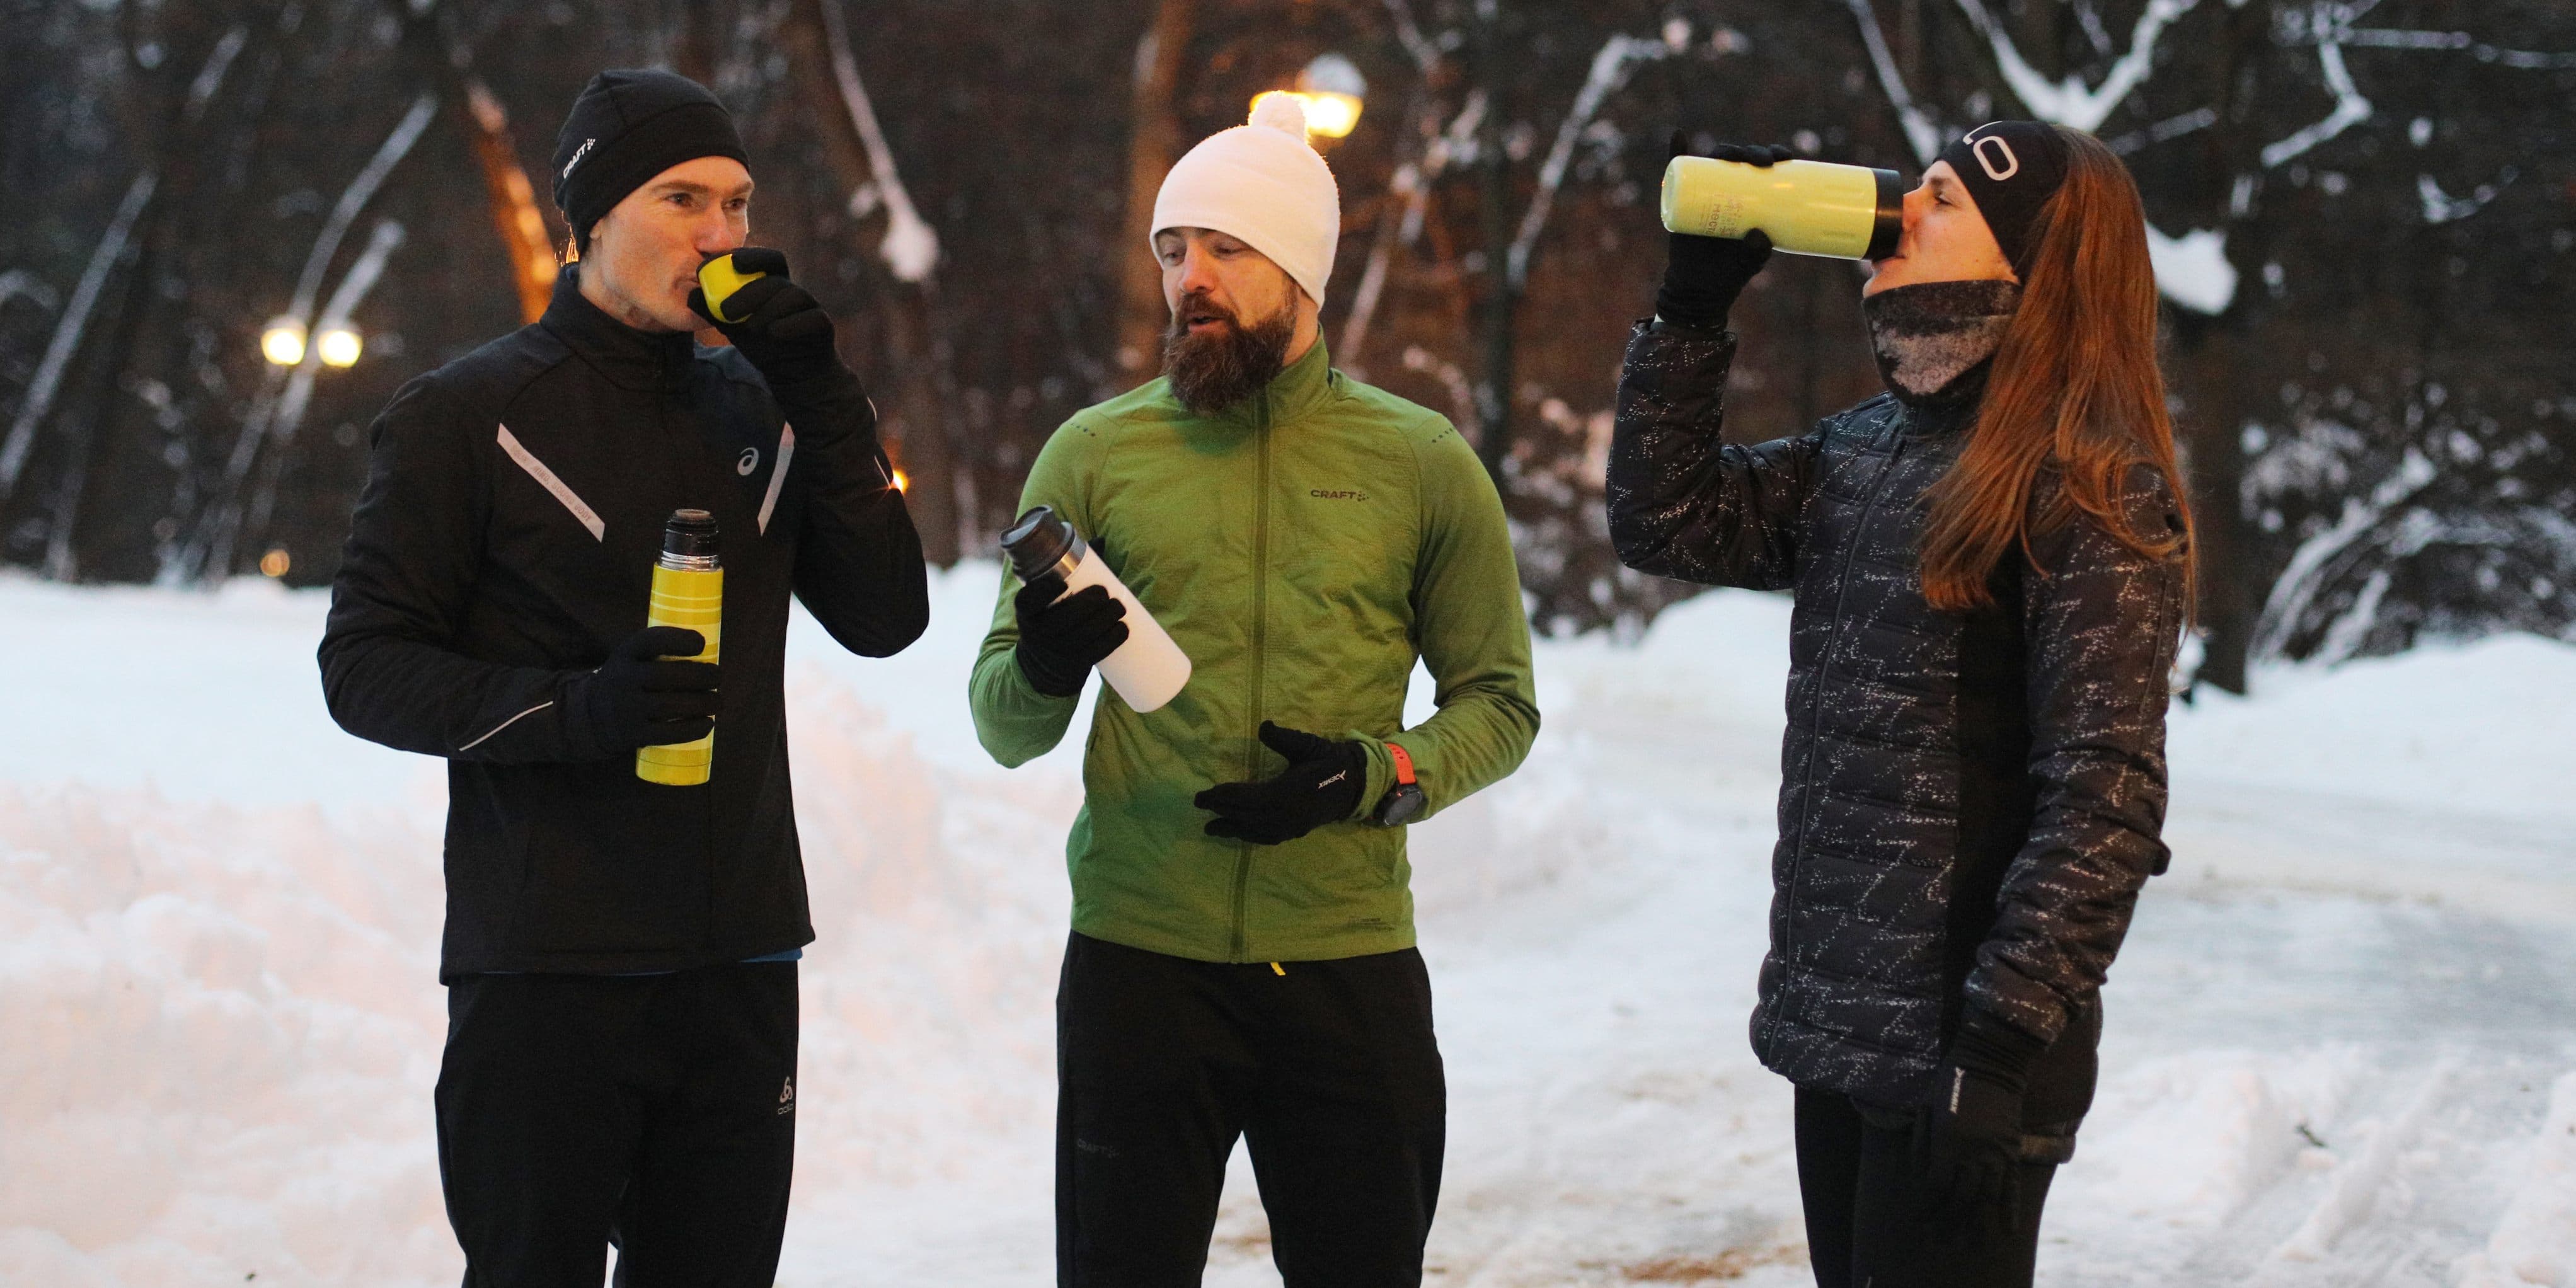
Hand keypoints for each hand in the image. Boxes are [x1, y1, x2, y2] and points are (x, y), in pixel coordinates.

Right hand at [573, 626, 720, 752]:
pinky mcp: (633, 735)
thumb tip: (712, 651)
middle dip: (701, 676)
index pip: (650, 641)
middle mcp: (622, 679)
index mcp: (625, 654)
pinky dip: (693, 729)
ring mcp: (626, 709)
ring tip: (718, 701)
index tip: (701, 644)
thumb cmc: (630, 680)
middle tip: (718, 676)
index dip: (678, 640)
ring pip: (670, 705)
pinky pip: (667, 734)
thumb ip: (662, 651)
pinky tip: (708, 723)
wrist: (591, 716)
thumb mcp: (633, 658)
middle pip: (666, 676)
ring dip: (703, 703)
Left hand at [687, 248, 847, 393]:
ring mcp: (810, 306)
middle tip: (726, 309)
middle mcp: (793, 291)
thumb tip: (690, 296)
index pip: (766, 260)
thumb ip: (713, 311)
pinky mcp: (822, 324)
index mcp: (773, 284)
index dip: (751, 256)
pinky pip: (811, 318)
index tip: (730, 261)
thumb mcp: (733, 327)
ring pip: (791, 297)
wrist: (792, 373)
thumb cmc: (762, 344)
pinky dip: (790, 325)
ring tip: (750, 330)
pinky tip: (774, 334)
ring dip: (766, 312)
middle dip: (749, 291)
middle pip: (775, 279)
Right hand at [1014, 573, 1128, 697]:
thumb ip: (1070, 568)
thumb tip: (1100, 540)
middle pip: (1064, 617)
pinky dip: (1111, 640)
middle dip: (1089, 603)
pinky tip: (1123, 629)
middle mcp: (1036, 632)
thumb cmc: (1051, 615)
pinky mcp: (1073, 664)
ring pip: (1083, 634)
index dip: (1043, 591)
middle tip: (1106, 593)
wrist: (1042, 663)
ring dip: (1105, 619)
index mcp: (1025, 611)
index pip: (1028, 600)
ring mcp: (1055, 650)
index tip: (1061, 581)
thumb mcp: (1047, 597)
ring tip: (1120, 606)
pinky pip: (1095, 652)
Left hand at [1194, 722, 1367, 844]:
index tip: (1203, 795)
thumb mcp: (1307, 744)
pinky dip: (1250, 836)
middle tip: (1199, 805)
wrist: (1356, 783)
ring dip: (1232, 828)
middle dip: (1221, 811)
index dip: (1223, 796)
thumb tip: (1263, 727)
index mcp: (1288, 792)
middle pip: (1247, 815)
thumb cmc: (1329, 760)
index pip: (1248, 797)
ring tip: (1211, 828)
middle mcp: (1287, 813)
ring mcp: (1292, 826)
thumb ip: (1283, 737)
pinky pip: (1268, 837)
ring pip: (1255, 830)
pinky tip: (1239, 833)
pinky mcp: (1296, 831)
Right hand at [1656, 133, 1794, 329]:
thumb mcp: (1750, 262)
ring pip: (1714, 161)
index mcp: (1751, 197)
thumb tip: (1758, 234)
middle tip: (1764, 162)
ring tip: (1733, 154)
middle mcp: (1728, 189)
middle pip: (1742, 160)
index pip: (1765, 168)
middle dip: (1754, 152)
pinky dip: (1675, 152)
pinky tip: (1678, 136)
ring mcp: (1703, 191)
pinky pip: (1677, 171)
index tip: (1786, 157)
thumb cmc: (1730, 271)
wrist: (1699, 288)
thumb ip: (1757, 252)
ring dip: (1725, 150)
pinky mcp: (1680, 198)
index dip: (1776, 155)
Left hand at [1913, 1008, 2045, 1229]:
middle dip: (1949, 1222)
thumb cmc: (1951, 1079)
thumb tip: (1920, 1172)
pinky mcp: (2011, 1150)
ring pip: (1985, 1199)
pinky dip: (2008, 1210)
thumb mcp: (1929, 1106)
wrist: (1992, 1061)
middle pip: (1959, 1199)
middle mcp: (1972, 1152)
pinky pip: (2012, 1187)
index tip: (1921, 1220)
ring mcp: (1995, 1153)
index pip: (1935, 1186)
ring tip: (1971, 1245)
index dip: (1928, 1206)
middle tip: (1943, 1242)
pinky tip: (2007, 1231)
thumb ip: (1925, 1141)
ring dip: (1977, 1224)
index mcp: (1947, 1142)